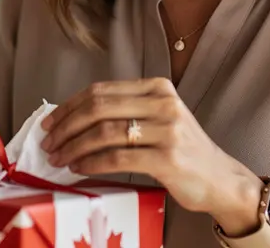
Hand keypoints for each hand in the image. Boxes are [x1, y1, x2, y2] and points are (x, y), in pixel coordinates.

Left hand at [39, 78, 263, 234]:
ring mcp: (167, 130)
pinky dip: (91, 162)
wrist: (221, 180)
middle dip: (66, 126)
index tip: (50, 122)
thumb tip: (72, 118)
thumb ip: (125, 112)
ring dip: (74, 146)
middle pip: (99, 108)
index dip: (69, 106)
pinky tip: (78, 168)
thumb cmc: (183, 151)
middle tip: (48, 142)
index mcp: (157, 87)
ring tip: (59, 158)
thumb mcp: (159, 119)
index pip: (101, 91)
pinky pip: (117, 157)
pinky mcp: (167, 158)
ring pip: (104, 132)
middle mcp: (163, 103)